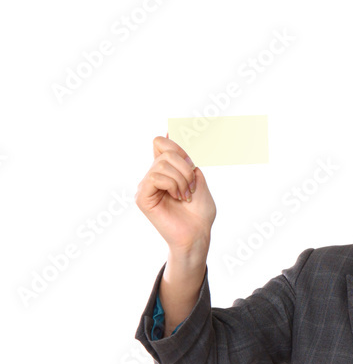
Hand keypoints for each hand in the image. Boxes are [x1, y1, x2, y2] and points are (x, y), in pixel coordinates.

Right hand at [134, 135, 216, 253]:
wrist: (199, 234)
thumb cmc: (200, 212)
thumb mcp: (197, 177)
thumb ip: (184, 157)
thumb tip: (170, 130)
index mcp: (165, 170)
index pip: (161, 142)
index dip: (178, 148)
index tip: (192, 165)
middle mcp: (152, 176)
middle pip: (165, 151)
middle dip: (186, 167)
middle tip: (192, 187)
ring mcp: (146, 186)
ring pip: (162, 164)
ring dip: (182, 179)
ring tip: (185, 196)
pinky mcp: (142, 197)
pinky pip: (155, 177)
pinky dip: (172, 185)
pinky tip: (177, 198)